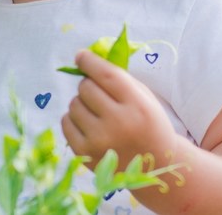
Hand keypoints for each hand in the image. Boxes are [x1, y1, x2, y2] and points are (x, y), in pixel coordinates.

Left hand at [61, 50, 177, 166]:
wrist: (155, 165)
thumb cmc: (148, 124)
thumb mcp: (144, 98)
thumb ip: (119, 78)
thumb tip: (84, 58)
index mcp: (137, 105)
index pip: (106, 74)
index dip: (89, 61)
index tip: (81, 56)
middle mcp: (118, 123)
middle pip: (85, 87)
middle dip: (89, 85)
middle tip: (100, 95)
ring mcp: (100, 140)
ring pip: (73, 104)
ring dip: (82, 103)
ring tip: (98, 113)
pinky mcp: (85, 153)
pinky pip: (65, 122)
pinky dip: (74, 119)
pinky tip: (89, 126)